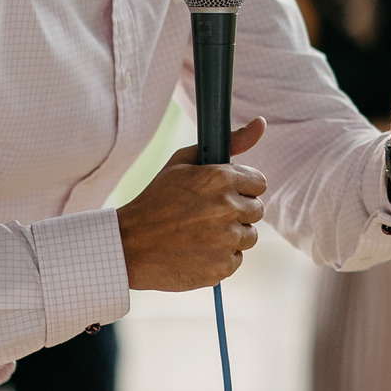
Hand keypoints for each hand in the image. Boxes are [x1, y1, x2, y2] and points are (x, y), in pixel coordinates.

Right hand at [116, 119, 267, 290]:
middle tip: (207, 215)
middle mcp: (228, 208)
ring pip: (249, 235)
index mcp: (221, 179)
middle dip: (237, 211)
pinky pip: (236, 259)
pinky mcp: (222, 266)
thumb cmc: (156, 200)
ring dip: (231, 235)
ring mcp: (226, 240)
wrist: (129, 245)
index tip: (224, 194)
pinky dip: (220, 257)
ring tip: (200, 234)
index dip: (241, 188)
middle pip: (256, 210)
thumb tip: (262, 123)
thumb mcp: (184, 162)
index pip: (259, 183)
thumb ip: (229, 142)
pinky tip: (197, 251)